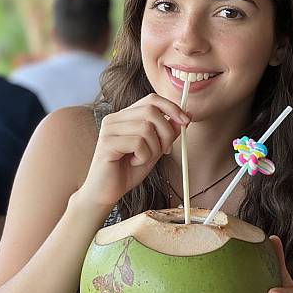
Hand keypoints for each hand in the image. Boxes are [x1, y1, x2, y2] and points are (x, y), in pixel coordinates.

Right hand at [77, 94, 189, 212]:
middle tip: (165, 150)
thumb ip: (167, 132)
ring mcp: (109, 129)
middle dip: (166, 132)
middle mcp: (115, 118)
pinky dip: (143, 157)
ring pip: (146, 128)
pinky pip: (138, 143)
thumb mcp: (154, 149)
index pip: (152, 99)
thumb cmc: (128, 171)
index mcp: (125, 116)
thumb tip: (187, 115)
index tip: (186, 121)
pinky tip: (133, 163)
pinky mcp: (107, 143)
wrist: (106, 192)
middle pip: (151, 111)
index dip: (171, 107)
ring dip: (153, 148)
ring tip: (143, 159)